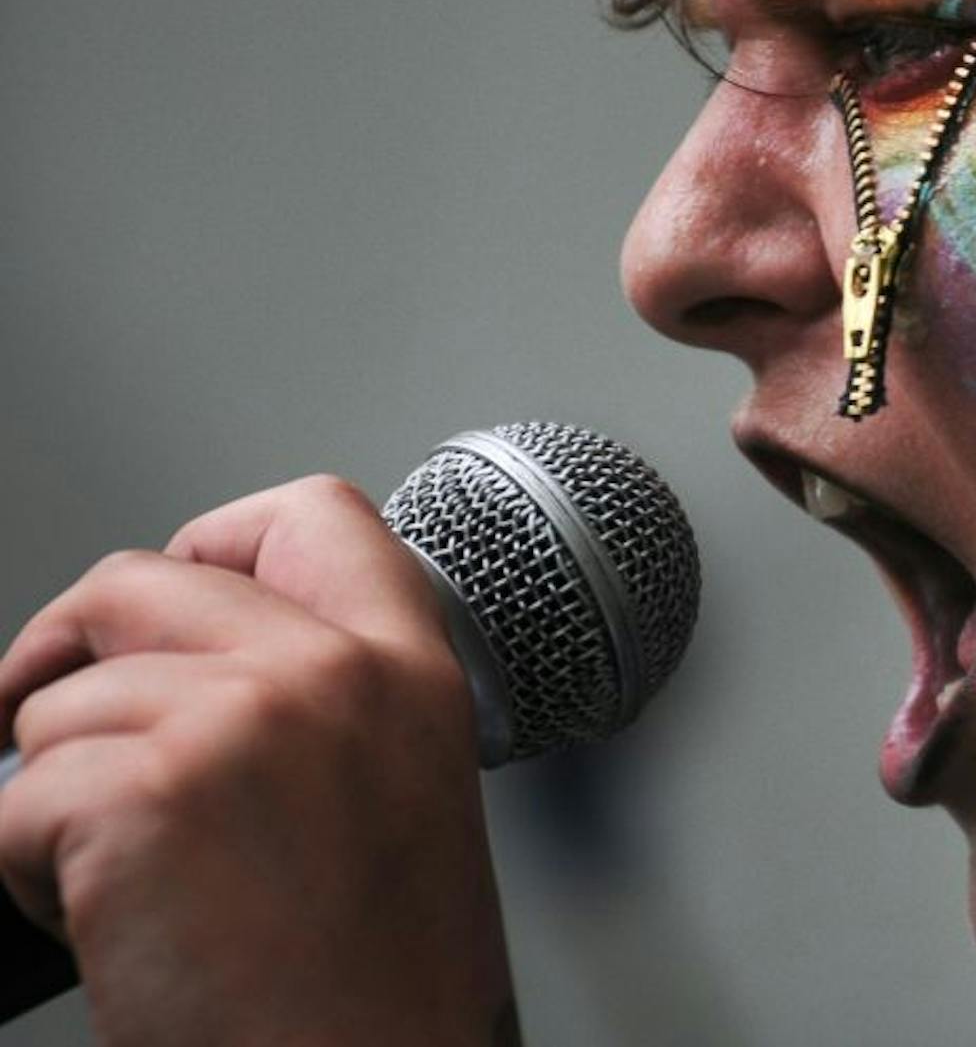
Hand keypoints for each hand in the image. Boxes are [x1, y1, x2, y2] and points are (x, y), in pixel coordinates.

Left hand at [0, 476, 516, 1046]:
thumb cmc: (375, 985)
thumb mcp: (397, 797)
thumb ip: (324, 703)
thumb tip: (177, 660)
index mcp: (411, 673)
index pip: (314, 514)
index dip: (215, 541)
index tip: (166, 601)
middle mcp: (334, 675)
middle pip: (141, 581)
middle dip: (68, 656)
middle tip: (56, 731)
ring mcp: (241, 723)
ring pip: (60, 705)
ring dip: (54, 795)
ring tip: (126, 880)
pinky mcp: (144, 797)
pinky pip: (13, 800)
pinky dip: (23, 872)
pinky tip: (106, 922)